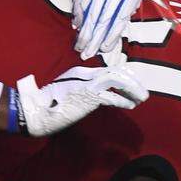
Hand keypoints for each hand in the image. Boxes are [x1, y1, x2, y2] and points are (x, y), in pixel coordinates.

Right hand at [14, 56, 147, 136]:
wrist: (37, 111)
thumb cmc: (48, 104)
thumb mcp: (68, 92)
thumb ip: (81, 90)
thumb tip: (95, 96)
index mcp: (81, 72)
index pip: (108, 70)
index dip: (125, 75)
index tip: (134, 83)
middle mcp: (85, 74)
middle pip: (116, 71)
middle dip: (133, 80)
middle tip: (143, 92)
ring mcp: (87, 84)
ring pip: (117, 79)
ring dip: (132, 89)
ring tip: (142, 98)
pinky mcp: (87, 95)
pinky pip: (111, 95)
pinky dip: (123, 100)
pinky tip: (130, 105)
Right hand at [71, 0, 144, 59]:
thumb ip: (130, 6)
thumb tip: (118, 28)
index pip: (120, 16)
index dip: (111, 35)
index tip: (104, 49)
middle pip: (103, 18)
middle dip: (95, 39)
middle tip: (88, 54)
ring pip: (89, 13)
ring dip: (84, 32)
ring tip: (81, 46)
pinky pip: (80, 3)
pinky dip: (78, 17)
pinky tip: (77, 28)